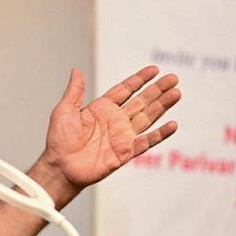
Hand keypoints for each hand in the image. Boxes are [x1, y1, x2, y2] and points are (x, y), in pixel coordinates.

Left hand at [37, 66, 179, 205]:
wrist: (60, 166)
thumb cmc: (59, 139)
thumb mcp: (64, 110)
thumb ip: (75, 91)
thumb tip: (76, 69)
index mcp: (101, 108)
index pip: (125, 90)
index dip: (139, 80)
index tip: (154, 70)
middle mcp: (115, 120)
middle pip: (141, 101)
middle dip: (157, 90)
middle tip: (173, 78)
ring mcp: (122, 136)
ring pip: (147, 117)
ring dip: (162, 106)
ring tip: (176, 93)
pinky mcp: (125, 152)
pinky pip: (146, 141)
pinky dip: (160, 134)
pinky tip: (172, 124)